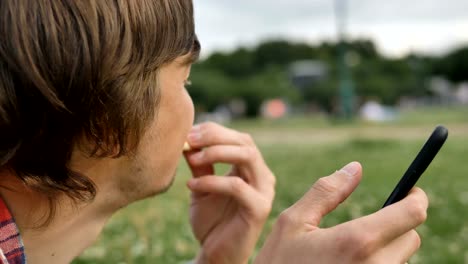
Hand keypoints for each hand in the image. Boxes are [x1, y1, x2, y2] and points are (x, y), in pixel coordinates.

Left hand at [184, 122, 274, 263]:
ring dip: (217, 152)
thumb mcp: (201, 185)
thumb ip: (200, 163)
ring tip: (192, 159)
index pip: (239, 137)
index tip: (189, 133)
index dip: (214, 131)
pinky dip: (212, 182)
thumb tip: (188, 137)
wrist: (215, 254)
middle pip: (245, 142)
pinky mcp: (259, 209)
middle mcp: (262, 176)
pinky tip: (191, 187)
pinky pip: (236, 187)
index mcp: (251, 168)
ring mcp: (264, 192)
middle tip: (189, 139)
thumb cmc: (211, 220)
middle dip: (215, 136)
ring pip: (247, 157)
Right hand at [255, 162, 427, 263]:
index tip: (410, 192)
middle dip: (396, 225)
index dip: (415, 198)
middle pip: (411, 238)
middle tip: (369, 223)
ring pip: (401, 260)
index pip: (411, 214)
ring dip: (387, 249)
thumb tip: (355, 168)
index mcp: (356, 242)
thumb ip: (326, 192)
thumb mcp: (293, 223)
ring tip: (351, 251)